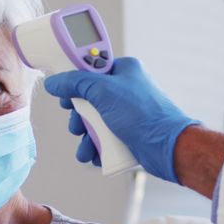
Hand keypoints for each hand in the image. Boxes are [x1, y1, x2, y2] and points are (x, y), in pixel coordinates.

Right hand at [43, 57, 199, 183]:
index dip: (75, 81)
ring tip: (86, 147)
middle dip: (79, 117)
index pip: (91, 68)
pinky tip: (95, 155)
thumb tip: (54, 82)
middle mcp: (126, 90)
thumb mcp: (104, 91)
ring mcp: (128, 113)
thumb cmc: (143, 115)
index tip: (64, 93)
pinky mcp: (129, 134)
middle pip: (89, 99)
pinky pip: (105, 138)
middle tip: (77, 125)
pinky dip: (97, 147)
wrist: (169, 147)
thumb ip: (75, 83)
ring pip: (95, 122)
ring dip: (86, 137)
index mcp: (124, 71)